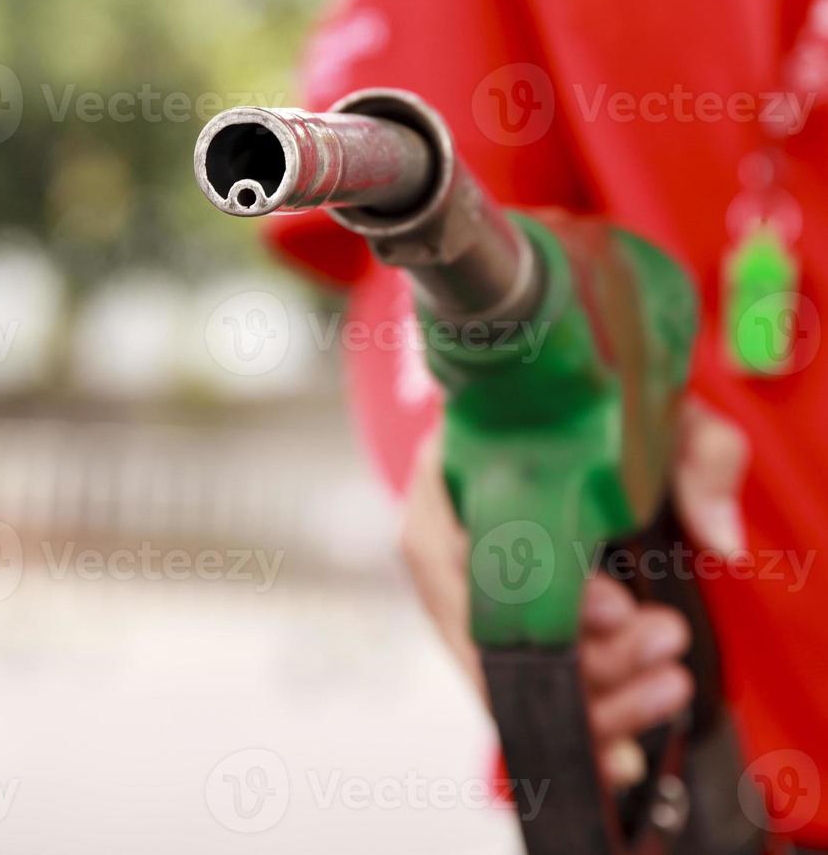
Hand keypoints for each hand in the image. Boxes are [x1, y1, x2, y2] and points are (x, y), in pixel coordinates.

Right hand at [400, 399, 748, 788]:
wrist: (556, 418)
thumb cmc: (591, 409)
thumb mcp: (648, 412)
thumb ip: (697, 453)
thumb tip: (720, 540)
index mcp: (448, 468)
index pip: (458, 548)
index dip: (532, 594)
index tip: (615, 606)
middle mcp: (436, 532)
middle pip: (479, 629)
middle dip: (579, 658)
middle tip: (662, 642)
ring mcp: (454, 583)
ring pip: (498, 671)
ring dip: (586, 696)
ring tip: (666, 685)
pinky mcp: (484, 619)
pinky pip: (510, 682)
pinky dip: (567, 716)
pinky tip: (621, 749)